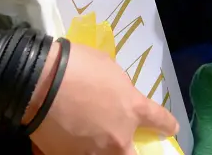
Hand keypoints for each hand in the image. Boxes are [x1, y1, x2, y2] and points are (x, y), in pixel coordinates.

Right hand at [29, 41, 179, 154]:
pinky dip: (70, 149)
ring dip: (99, 150)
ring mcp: (92, 152)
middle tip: (124, 143)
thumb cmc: (78, 66)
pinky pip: (74, 154)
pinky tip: (62, 138)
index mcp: (132, 109)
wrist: (39, 82)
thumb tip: (115, 99)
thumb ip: (119, 90)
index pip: (159, 120)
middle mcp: (117, 137)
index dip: (167, 125)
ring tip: (86, 136)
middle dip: (130, 150)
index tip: (171, 129)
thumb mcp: (109, 70)